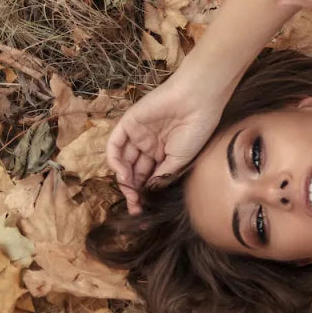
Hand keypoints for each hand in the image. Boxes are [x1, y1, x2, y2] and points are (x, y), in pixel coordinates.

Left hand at [106, 76, 223, 211]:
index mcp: (163, 153)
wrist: (196, 103)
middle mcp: (148, 145)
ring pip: (123, 159)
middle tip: (135, 205)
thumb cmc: (196, 130)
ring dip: (123, 177)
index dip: (143, 193)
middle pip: (133, 170)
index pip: (147, 176)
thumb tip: (149, 190)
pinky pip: (115, 143)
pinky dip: (114, 159)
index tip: (142, 209)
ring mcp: (137, 134)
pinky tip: (122, 173)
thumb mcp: (181, 160)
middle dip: (132, 189)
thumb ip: (162, 174)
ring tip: (130, 191)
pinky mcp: (128, 123)